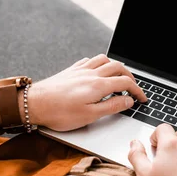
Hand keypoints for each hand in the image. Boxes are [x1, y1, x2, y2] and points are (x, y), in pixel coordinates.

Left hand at [22, 54, 147, 130]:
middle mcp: (91, 74)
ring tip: (118, 76)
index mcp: (98, 85)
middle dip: (130, 76)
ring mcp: (80, 70)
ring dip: (115, 66)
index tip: (142, 99)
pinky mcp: (70, 70)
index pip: (125, 83)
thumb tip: (128, 101)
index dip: (137, 90)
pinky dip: (99, 63)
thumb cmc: (59, 113)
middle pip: (118, 67)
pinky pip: (89, 60)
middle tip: (133, 87)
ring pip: (104, 59)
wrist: (34, 104)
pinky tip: (97, 70)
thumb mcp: (90, 115)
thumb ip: (111, 106)